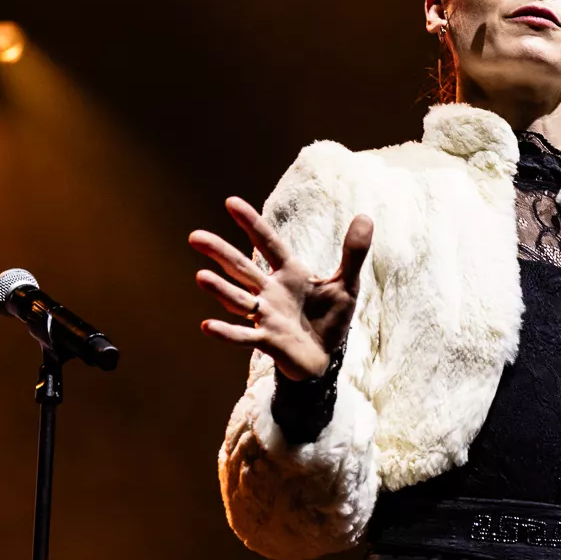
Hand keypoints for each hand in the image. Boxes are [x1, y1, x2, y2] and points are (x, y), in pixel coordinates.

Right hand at [188, 197, 372, 379]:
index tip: (231, 202)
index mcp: (289, 273)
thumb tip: (366, 217)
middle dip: (220, 252)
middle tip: (194, 236)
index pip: (267, 242)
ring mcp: (266, 316)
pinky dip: (227, 332)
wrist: (326, 357)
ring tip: (200, 277)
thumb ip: (353, 253)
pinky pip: (244, 337)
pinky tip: (208, 326)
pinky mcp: (267, 341)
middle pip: (241, 268)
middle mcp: (270, 291)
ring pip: (239, 300)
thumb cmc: (330, 319)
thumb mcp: (347, 284)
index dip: (251, 223)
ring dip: (221, 290)